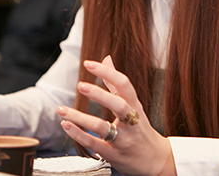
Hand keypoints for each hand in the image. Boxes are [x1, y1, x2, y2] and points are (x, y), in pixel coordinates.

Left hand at [56, 56, 175, 175]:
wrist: (157, 160)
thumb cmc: (141, 129)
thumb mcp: (134, 105)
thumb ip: (117, 83)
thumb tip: (107, 58)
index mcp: (135, 106)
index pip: (124, 84)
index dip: (107, 73)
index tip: (89, 64)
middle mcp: (131, 122)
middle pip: (118, 105)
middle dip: (99, 94)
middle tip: (81, 85)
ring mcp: (123, 139)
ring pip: (102, 127)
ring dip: (80, 118)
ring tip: (62, 110)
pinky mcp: (114, 154)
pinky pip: (95, 144)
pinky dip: (79, 135)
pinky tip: (67, 125)